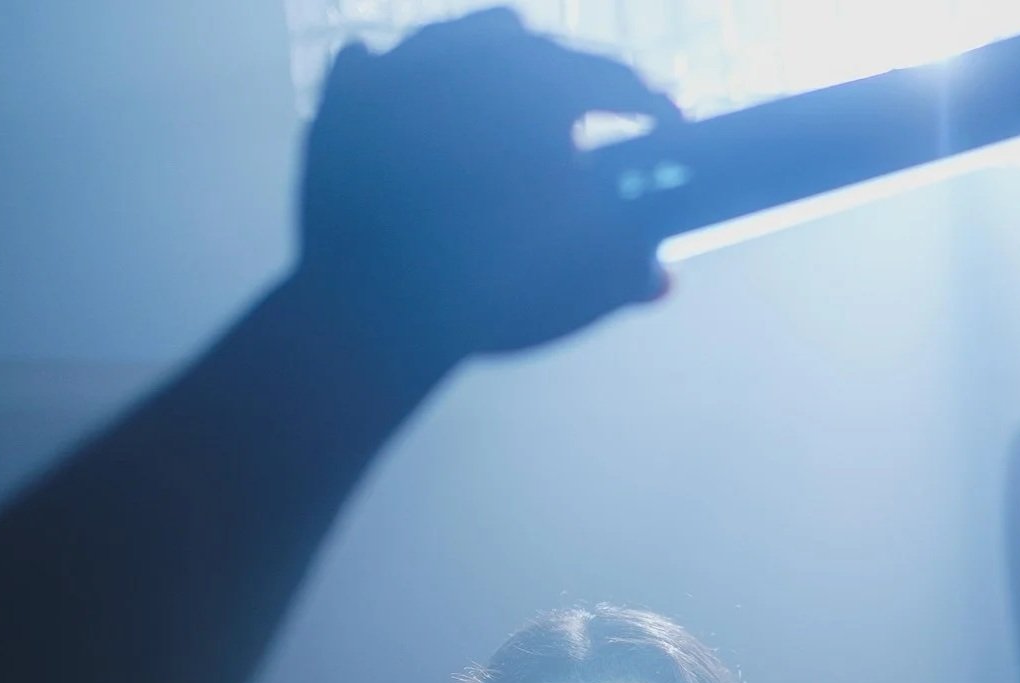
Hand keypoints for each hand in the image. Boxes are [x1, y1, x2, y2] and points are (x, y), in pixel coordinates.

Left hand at [289, 7, 682, 373]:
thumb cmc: (491, 292)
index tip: (671, 122)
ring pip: (466, 39)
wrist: (370, 306)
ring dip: (502, 60)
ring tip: (518, 94)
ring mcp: (403, 67)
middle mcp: (474, 58)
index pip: (615, 79)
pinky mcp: (348, 96)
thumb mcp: (579, 289)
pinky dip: (407, 78)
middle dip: (580, 77)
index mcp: (544, 87)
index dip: (652, 102)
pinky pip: (380, 62)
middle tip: (600, 107)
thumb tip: (659, 279)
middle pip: (544, 49)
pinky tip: (422, 104)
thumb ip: (626, 273)